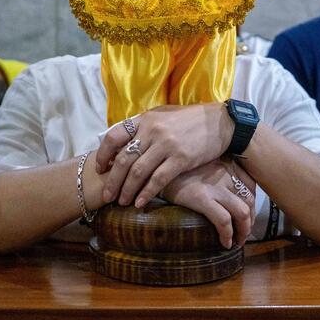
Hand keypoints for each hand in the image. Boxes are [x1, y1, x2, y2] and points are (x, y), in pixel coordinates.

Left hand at [96, 103, 234, 207]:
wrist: (219, 122)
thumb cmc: (189, 121)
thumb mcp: (162, 116)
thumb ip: (143, 127)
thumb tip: (121, 143)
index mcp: (145, 119)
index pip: (114, 136)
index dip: (103, 154)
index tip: (100, 169)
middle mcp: (152, 130)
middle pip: (123, 159)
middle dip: (112, 180)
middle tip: (107, 195)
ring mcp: (166, 144)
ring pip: (138, 171)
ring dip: (127, 190)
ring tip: (122, 202)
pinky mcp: (181, 158)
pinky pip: (158, 179)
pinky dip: (146, 193)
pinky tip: (140, 202)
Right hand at [162, 159, 255, 248]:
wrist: (154, 165)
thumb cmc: (177, 167)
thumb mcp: (201, 163)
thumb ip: (215, 171)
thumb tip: (226, 193)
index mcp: (226, 162)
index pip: (251, 184)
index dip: (252, 204)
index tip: (246, 216)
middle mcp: (225, 172)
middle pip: (250, 200)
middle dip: (250, 220)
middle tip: (242, 233)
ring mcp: (214, 185)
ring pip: (243, 212)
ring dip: (244, 231)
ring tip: (236, 241)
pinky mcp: (201, 197)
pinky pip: (224, 221)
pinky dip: (228, 235)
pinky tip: (224, 243)